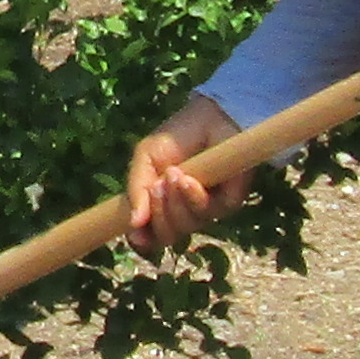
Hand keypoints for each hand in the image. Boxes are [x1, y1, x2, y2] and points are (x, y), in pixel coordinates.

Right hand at [122, 89, 245, 254]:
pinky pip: (206, 214)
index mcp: (160, 205)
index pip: (149, 235)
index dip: (141, 240)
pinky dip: (193, 198)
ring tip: (173, 174)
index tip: (136, 235)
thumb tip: (132, 223)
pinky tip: (189, 180)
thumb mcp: (146, 158)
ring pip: (185, 227)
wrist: (209, 118)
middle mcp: (182, 212)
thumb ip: (135, 189)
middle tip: (156, 186)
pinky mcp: (227, 204)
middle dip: (158, 214)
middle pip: (165, 236)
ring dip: (174, 203)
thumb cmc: (176, 137)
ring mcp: (205, 210)